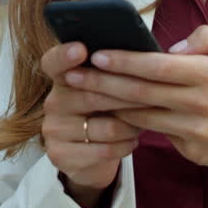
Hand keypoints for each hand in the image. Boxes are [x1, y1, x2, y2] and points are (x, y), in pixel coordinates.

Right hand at [40, 42, 145, 204]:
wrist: (89, 159)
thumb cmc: (104, 114)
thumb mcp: (104, 92)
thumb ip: (112, 75)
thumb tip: (142, 58)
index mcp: (62, 78)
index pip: (53, 61)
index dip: (65, 55)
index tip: (81, 49)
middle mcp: (53, 102)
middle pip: (92, 95)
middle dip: (128, 97)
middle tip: (154, 95)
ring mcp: (54, 129)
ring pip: (106, 126)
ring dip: (132, 126)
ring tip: (144, 123)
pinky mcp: (59, 155)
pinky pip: (105, 149)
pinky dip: (125, 145)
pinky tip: (132, 141)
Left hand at [64, 25, 207, 176]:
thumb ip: (207, 39)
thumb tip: (173, 47)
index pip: (158, 67)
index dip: (125, 61)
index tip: (98, 54)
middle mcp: (199, 104)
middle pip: (141, 93)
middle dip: (102, 83)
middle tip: (72, 75)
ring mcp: (194, 131)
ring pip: (141, 116)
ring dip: (109, 105)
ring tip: (82, 93)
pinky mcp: (191, 150)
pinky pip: (155, 132)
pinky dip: (131, 122)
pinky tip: (110, 112)